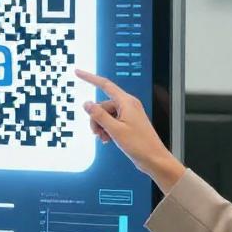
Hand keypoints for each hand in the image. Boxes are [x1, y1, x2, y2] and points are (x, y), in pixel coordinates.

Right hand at [75, 69, 185, 193]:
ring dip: (101, 126)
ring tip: (103, 138)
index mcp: (127, 102)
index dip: (90, 78)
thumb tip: (87, 103)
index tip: (78, 72)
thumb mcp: (115, 130)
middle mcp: (128, 105)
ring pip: (106, 115)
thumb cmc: (140, 145)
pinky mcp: (129, 123)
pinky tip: (107, 139)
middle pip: (103, 105)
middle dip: (96, 118)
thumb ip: (99, 116)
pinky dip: (107, 129)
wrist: (154, 159)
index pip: (105, 85)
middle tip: (96, 133)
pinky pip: (112, 121)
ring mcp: (129, 114)